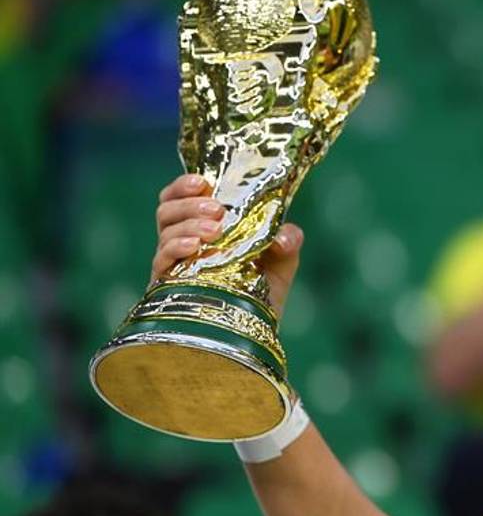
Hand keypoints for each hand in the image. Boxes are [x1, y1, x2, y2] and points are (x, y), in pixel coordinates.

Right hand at [152, 174, 303, 317]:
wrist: (254, 334)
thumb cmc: (263, 293)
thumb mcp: (282, 263)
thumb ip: (289, 242)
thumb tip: (282, 236)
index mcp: (203, 227)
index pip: (180, 197)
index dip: (184, 185)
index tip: (202, 181)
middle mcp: (182, 243)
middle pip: (166, 208)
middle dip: (189, 203)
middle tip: (218, 210)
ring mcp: (173, 264)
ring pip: (164, 230)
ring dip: (187, 223)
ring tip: (214, 229)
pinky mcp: (166, 287)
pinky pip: (161, 260)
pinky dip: (176, 248)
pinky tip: (194, 247)